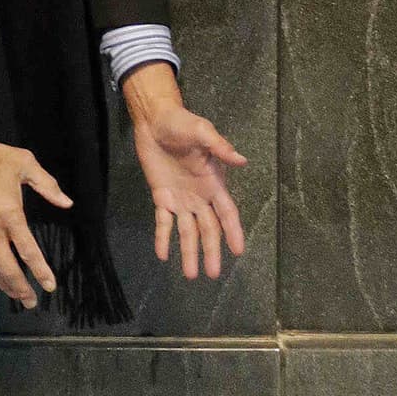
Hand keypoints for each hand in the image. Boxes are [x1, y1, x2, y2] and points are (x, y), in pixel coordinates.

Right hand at [0, 115, 71, 306]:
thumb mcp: (23, 163)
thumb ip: (47, 185)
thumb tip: (67, 203)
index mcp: (11, 215)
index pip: (29, 252)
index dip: (41, 272)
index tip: (50, 287)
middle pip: (8, 269)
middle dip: (20, 290)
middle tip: (30, 302)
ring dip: (1, 283)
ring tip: (11, 292)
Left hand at [129, 98, 246, 280]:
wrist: (155, 120)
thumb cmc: (182, 123)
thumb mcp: (203, 131)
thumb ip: (220, 147)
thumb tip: (241, 160)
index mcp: (214, 183)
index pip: (227, 212)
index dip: (233, 231)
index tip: (238, 252)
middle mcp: (200, 196)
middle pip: (208, 229)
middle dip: (211, 251)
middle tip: (213, 274)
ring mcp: (180, 199)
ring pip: (187, 232)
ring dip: (189, 252)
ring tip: (190, 275)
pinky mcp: (162, 196)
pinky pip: (163, 222)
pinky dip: (163, 238)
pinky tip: (163, 255)